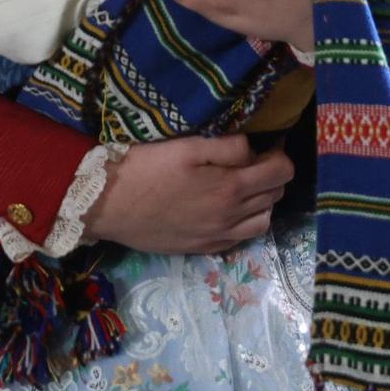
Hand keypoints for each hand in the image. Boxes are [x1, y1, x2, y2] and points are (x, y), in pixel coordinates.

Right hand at [82, 134, 293, 253]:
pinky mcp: (203, 247)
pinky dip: (245, 222)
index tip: (267, 143)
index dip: (280, 153)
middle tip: (253, 159)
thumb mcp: (185, 146)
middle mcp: (231, 216)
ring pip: (263, 220)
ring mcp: (218, 235)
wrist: (108, 205)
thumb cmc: (144, 168)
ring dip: (262, 200)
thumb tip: (254, 147)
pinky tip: (227, 209)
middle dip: (271, 174)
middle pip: (275, 195)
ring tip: (243, 185)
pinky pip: (241, 238)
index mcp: (231, 187)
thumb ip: (226, 146)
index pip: (282, 172)